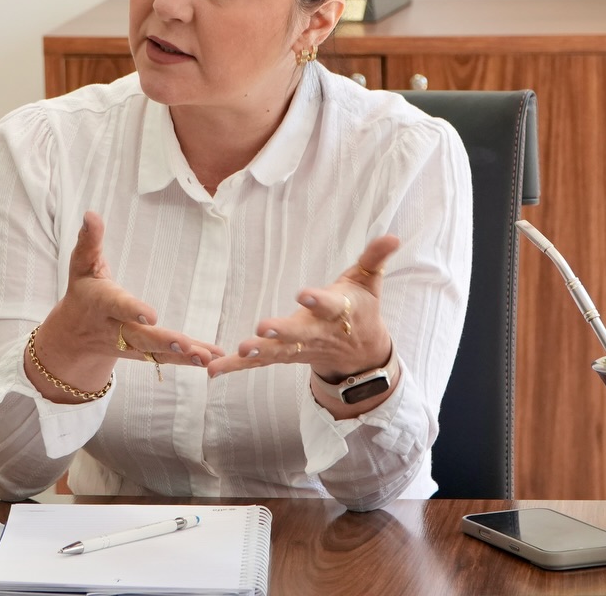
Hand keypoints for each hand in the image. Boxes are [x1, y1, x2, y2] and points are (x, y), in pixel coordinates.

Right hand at [27, 212, 221, 401]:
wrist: (73, 337)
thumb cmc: (84, 291)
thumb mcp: (82, 265)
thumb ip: (89, 241)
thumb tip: (91, 214)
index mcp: (102, 304)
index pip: (117, 306)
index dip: (133, 310)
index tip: (152, 316)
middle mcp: (115, 329)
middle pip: (138, 337)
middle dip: (161, 341)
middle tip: (184, 344)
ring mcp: (130, 346)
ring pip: (156, 353)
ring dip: (182, 356)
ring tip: (206, 357)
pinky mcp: (144, 353)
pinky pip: (167, 358)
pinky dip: (189, 359)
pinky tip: (213, 358)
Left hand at [206, 234, 399, 381]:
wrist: (360, 352)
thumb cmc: (359, 306)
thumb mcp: (369, 280)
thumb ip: (375, 257)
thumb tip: (393, 237)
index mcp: (337, 311)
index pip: (328, 305)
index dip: (317, 300)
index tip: (304, 295)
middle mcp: (317, 333)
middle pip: (300, 333)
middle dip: (283, 331)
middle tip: (263, 328)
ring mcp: (300, 348)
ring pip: (278, 352)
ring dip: (257, 352)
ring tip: (238, 351)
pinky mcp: (284, 357)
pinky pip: (258, 364)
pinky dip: (235, 368)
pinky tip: (212, 370)